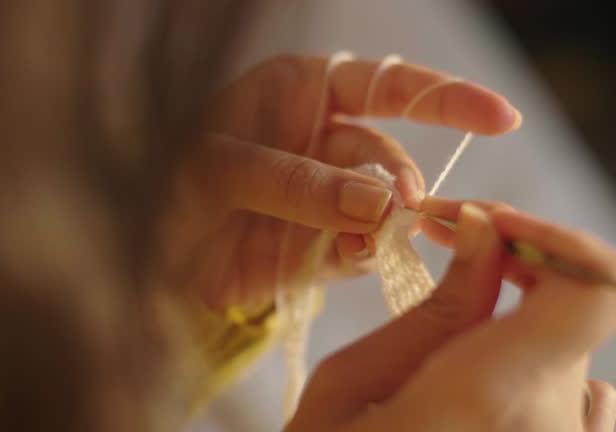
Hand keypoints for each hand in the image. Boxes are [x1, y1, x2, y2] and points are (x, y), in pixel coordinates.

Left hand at [161, 55, 520, 308]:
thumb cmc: (162, 185)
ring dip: (383, 225)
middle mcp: (317, 141)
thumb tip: (378, 203)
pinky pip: (356, 251)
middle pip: (385, 155)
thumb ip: (295, 181)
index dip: (444, 98)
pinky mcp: (315, 247)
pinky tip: (350, 258)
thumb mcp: (216, 169)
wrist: (137, 254)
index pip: (385, 85)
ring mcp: (322, 197)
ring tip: (368, 240)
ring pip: (378, 208)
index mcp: (297, 94)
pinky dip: (360, 257)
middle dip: (396, 179)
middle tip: (397, 206)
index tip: (499, 116)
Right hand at [287, 199, 615, 431]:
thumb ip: (439, 307)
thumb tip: (487, 232)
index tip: (488, 227)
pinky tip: (485, 399)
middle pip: (570, 315)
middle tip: (449, 252)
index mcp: (489, 397)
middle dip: (512, 272)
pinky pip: (586, 408)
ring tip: (451, 350)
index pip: (595, 287)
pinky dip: (543, 381)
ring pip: (574, 360)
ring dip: (520, 331)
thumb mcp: (355, 381)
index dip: (554, 239)